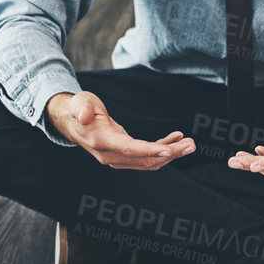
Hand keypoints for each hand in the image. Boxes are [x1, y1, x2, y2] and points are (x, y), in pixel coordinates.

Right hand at [48, 91, 194, 169]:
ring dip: (171, 153)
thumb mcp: (79, 103)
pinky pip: (146, 156)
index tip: (169, 150)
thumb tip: (84, 115)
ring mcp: (117, 158)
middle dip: (170, 153)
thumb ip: (82, 108)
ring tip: (189, 144)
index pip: (129, 149)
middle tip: (191, 145)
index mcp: (102, 141)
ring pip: (149, 161)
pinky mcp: (124, 154)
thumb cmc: (78, 108)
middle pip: (144, 159)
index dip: (150, 150)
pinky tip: (175, 139)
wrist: (71, 122)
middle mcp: (110, 155)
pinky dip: (162, 149)